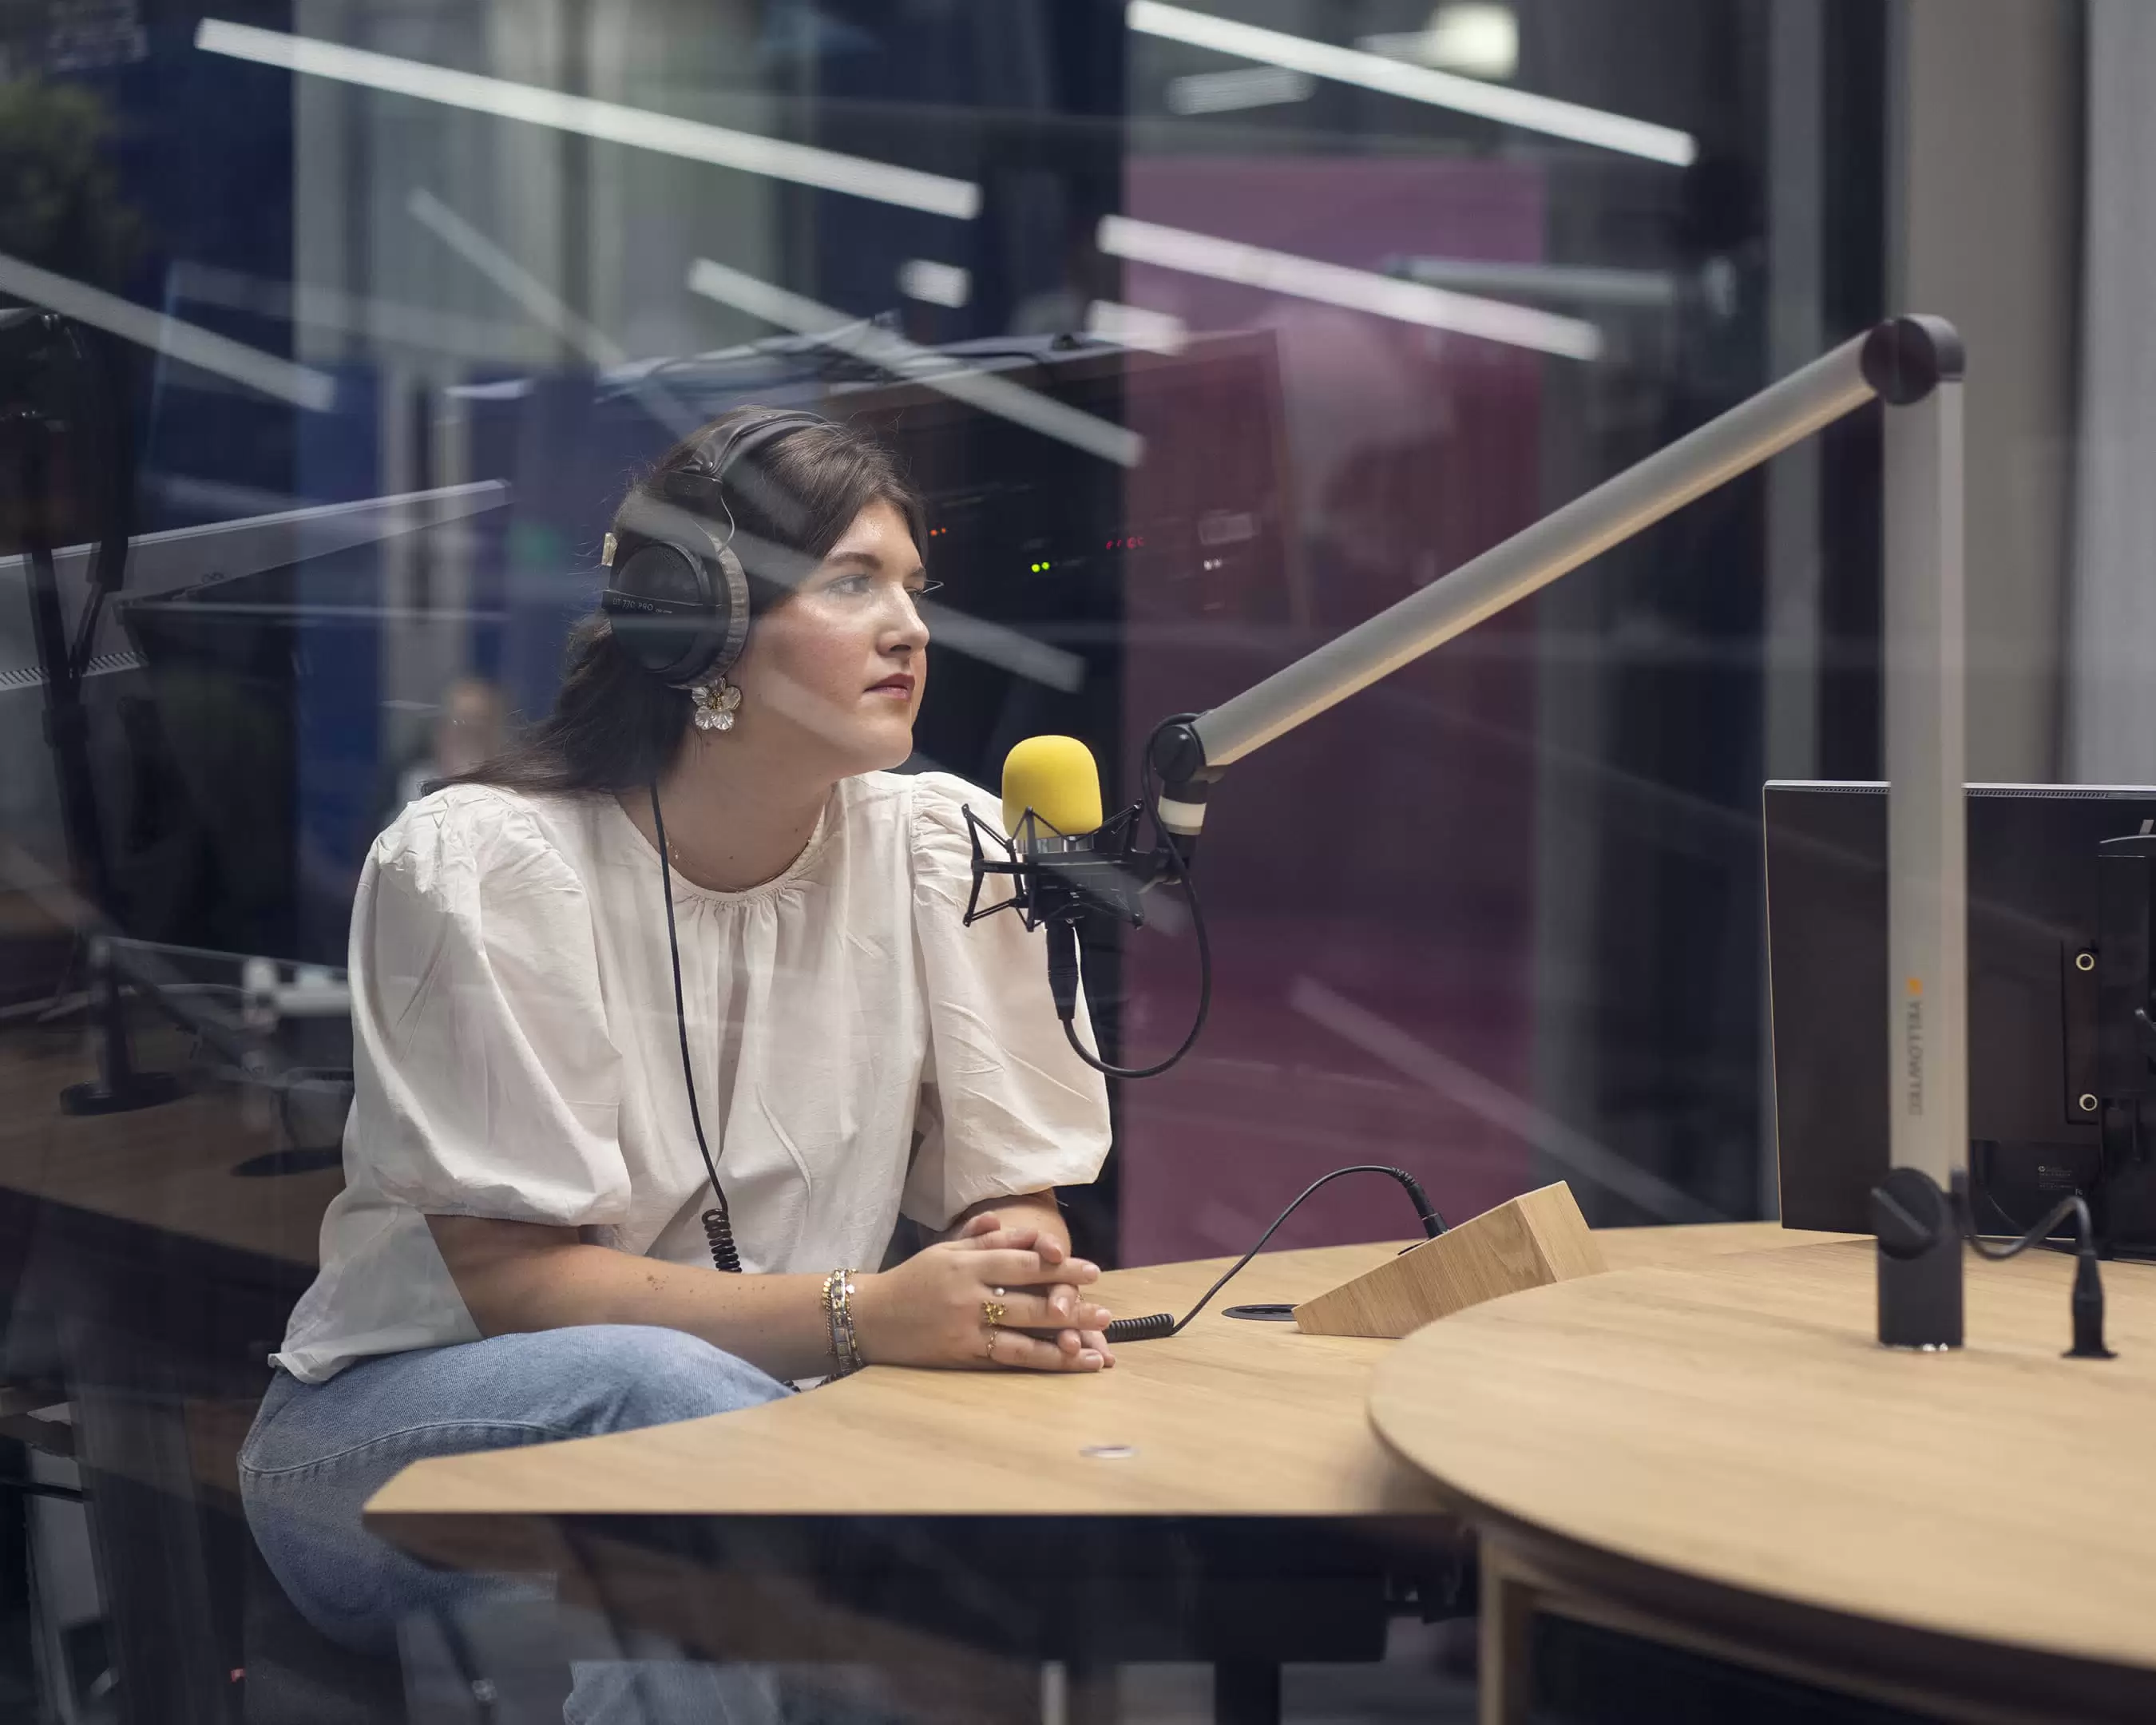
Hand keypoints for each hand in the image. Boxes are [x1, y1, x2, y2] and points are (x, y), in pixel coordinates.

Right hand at [852, 1237, 1113, 1370]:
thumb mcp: (944, 1250)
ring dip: (1063, 1343)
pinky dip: (1039, 1363)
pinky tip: (1065, 1365)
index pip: (1021, 1261)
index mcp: (966, 1263)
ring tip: (1096, 1349)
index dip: (1059, 1265)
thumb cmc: (912, 1280)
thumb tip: (1016, 1220)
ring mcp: (965, 1329)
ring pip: (1022, 1336)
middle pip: (1029, 1300)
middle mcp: (968, 1295)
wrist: (869, 1318)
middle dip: (1072, 1306)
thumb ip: (982, 1236)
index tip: (1091, 1271)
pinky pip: (1006, 1361)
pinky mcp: (961, 1357)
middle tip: (1104, 1312)